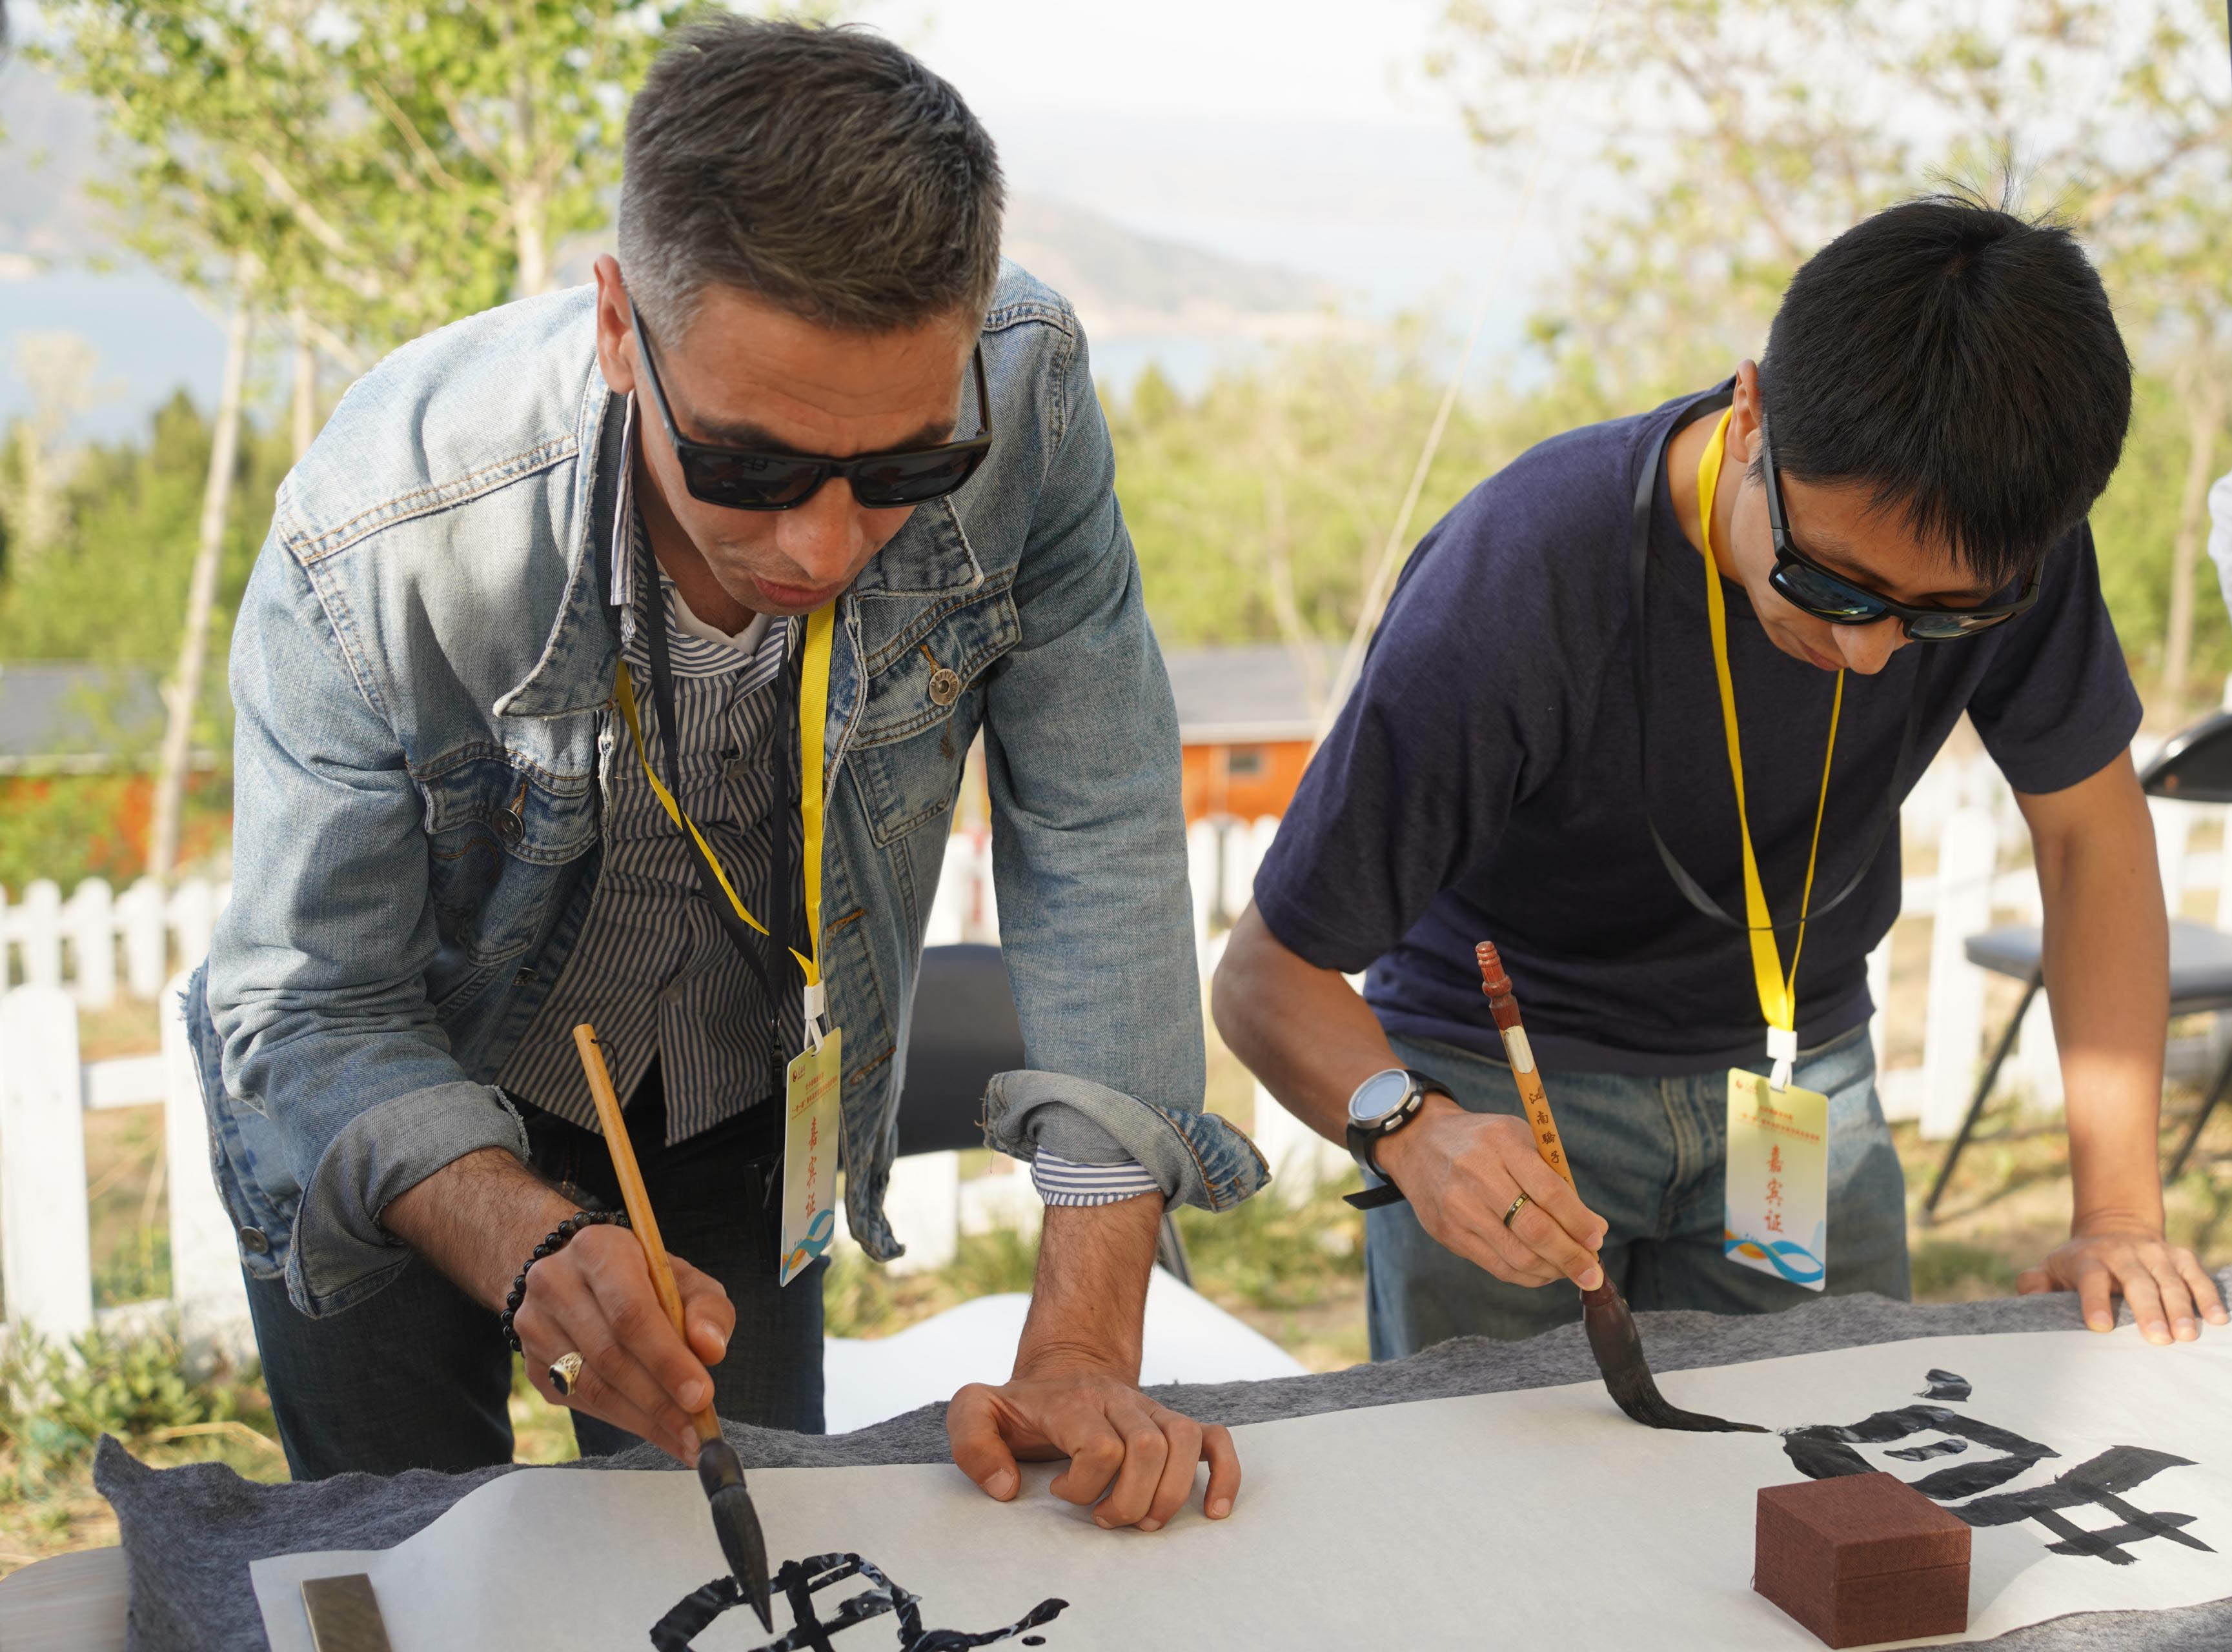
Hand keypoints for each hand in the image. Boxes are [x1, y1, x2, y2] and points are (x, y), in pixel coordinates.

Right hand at [512, 1223, 737, 1459]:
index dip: (666, 1359)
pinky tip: (657, 1430)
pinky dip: (624, 1420)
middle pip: (610, 1355)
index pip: (631, 1313)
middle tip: (698, 1432)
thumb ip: (707, 1309)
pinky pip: (581, 1402)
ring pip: (592, 1386)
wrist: (576, 1276)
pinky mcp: (532, 1364)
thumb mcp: (684, 1278)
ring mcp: (534, 1326)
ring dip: (644, 1420)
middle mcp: (555, 1284)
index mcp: (597, 1250)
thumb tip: (711, 1350)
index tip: (702, 1396)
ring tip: (685, 1440)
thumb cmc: (641, 1278)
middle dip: (660, 1400)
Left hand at [947, 1368, 1238, 1531]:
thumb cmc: (1022, 1407)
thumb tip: (1006, 1489)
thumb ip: (972, 1440)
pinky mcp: (1174, 1423)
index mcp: (1074, 1403)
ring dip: (1170, 1493)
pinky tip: (1215, 1510)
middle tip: (1104, 1519)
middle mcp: (1119, 1402)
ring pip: (1184, 1443)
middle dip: (1129, 1500)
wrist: (1064, 1372)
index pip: (1100, 1446)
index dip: (1084, 1485)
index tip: (1063, 1492)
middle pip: (1147, 1449)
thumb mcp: (976, 1410)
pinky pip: (1216, 1440)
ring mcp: (1152, 1411)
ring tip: (1146, 1521)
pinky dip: (1224, 1475)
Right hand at [1376, 1096, 1609, 1289]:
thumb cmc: (1483, 1141)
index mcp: (1502, 1144)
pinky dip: (1527, 1275)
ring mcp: (1458, 1207)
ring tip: (1571, 1271)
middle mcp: (1477, 1175)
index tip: (1598, 1239)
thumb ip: (1556, 1180)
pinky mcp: (1447, 1232)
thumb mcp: (1520, 1139)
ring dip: (1551, 1270)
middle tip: (1593, 1272)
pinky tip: (1544, 1272)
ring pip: (1516, 1255)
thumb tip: (1595, 1229)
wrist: (1418, 1142)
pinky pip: (1496, 1265)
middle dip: (1571, 1257)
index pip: (1549, 1192)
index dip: (1578, 1221)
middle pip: (1534, 1230)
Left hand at [2018, 1228, 2226, 1344]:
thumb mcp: (2052, 1268)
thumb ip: (2035, 1282)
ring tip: (2186, 1335)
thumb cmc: (2079, 1264)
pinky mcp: (2179, 1255)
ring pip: (2169, 1279)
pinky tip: (2217, 1319)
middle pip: (2136, 1280)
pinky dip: (2206, 1295)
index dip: (2094, 1300)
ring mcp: (2153, 1252)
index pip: (2090, 1278)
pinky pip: (2195, 1275)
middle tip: (2159, 1339)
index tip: (2098, 1325)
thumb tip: (2030, 1293)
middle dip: (2147, 1309)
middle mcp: (2122, 1253)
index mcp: (2088, 1259)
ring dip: (2180, 1306)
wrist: (2113, 1230)